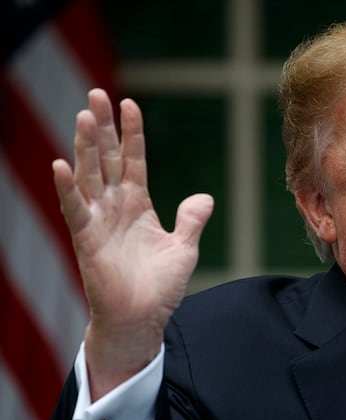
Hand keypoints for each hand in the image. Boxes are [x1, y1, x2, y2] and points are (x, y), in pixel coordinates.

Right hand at [52, 89, 213, 399]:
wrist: (142, 319)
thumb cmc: (159, 286)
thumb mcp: (183, 248)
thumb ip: (191, 220)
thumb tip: (204, 198)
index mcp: (138, 205)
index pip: (134, 160)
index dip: (132, 133)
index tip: (130, 104)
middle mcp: (115, 207)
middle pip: (107, 158)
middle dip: (102, 127)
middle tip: (95, 94)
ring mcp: (99, 221)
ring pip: (90, 175)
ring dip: (85, 146)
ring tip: (83, 114)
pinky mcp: (87, 240)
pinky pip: (75, 209)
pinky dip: (67, 188)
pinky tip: (61, 165)